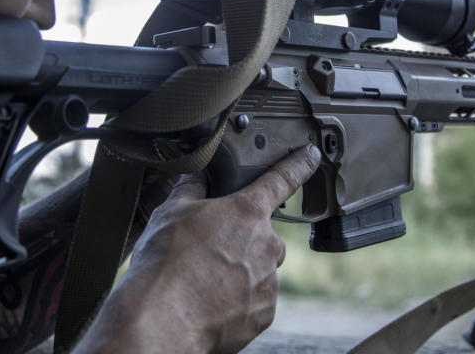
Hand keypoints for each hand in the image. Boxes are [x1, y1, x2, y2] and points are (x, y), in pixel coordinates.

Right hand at [75, 144, 321, 352]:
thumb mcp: (170, 212)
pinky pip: (255, 300)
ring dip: (239, 272)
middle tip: (209, 252)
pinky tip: (211, 301)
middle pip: (262, 235)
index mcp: (247, 212)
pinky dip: (238, 300)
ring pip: (259, 269)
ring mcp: (268, 281)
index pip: (281, 179)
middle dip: (241, 240)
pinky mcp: (264, 313)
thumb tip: (197, 178)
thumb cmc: (165, 263)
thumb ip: (191, 189)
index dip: (298, 164)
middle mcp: (267, 244)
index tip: (311, 156)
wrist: (164, 318)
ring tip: (204, 280)